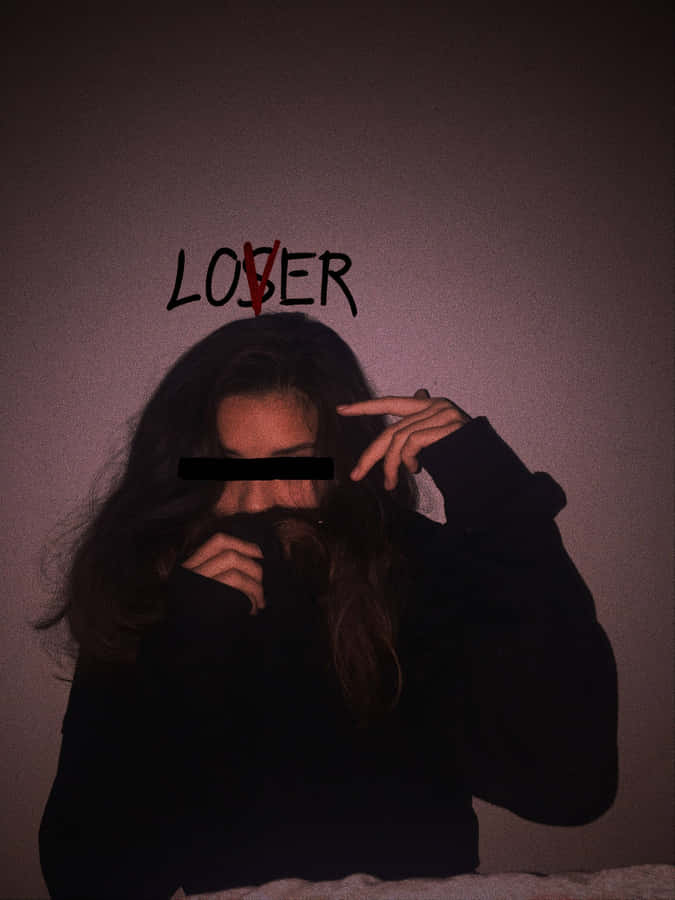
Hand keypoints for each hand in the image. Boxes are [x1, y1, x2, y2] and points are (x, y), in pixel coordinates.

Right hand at [181, 533, 265, 614]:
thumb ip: (217, 572)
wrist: (182, 647)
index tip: (258, 554)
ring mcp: (196, 586)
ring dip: (255, 587)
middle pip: (231, 556)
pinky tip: (251, 609)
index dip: (242, 544)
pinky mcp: (205, 602)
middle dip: (254, 569)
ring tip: (259, 602)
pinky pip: (233, 592)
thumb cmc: (198, 618)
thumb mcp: (201, 589)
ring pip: (234, 573)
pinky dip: (249, 598)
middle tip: (262, 586)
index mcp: (190, 566)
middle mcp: (191, 573)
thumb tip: (252, 560)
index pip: (218, 541)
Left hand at [336, 389, 469, 490]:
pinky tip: (415, 470)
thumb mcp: (436, 438)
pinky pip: (413, 443)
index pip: (390, 403)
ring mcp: (442, 414)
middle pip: (391, 430)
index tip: (341, 410)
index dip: (365, 407)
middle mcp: (435, 406)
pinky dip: (407, 460)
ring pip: (399, 440)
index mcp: (430, 406)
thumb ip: (421, 422)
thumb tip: (418, 393)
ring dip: (391, 466)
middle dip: (371, 455)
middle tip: (356, 475)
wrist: (491, 467)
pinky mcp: (447, 427)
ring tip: (391, 484)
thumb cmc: (462, 457)